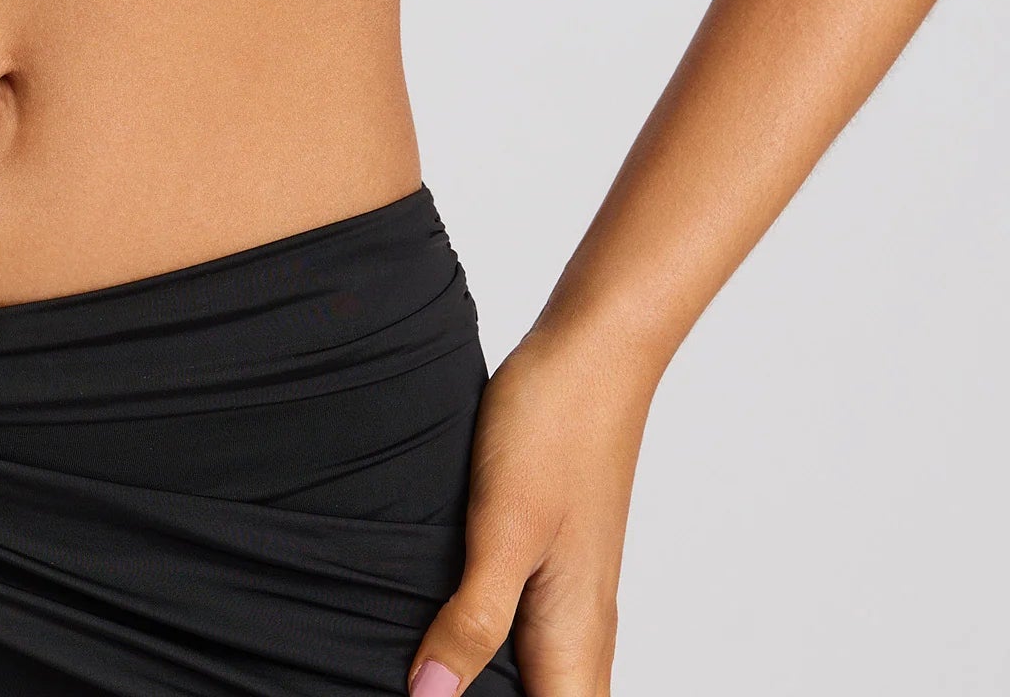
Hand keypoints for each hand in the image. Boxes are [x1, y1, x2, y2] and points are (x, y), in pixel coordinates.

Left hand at [404, 319, 656, 695]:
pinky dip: (496, 658)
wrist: (591, 352)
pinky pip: (533, 641)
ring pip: (543, 681)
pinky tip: (450, 633)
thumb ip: (472, 618)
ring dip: (494, 688)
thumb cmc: (555, 429)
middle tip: (424, 686)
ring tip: (428, 675)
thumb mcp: (503, 527)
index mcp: (574, 639)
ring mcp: (572, 599)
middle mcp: (582, 632)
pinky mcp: (555, 565)